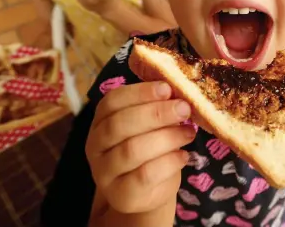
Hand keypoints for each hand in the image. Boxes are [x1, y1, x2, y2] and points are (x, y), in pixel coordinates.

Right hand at [85, 82, 194, 214]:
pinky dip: (169, 162)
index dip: (140, 92)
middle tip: (184, 109)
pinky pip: (145, 175)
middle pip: (120, 124)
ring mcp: (104, 173)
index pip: (112, 101)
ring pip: (132, 149)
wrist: (146, 194)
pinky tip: (183, 156)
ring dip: (167, 137)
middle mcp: (96, 146)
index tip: (167, 88)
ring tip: (188, 133)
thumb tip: (178, 92)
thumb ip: (157, 108)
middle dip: (156, 113)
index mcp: (100, 121)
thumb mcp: (150, 126)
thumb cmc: (149, 150)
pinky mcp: (120, 195)